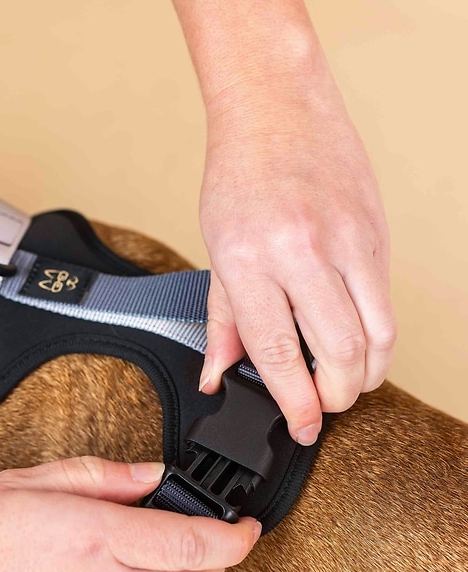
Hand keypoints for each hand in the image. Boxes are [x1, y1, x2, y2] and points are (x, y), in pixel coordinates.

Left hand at [198, 52, 396, 444]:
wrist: (279, 111)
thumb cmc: (240, 177)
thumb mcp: (217, 252)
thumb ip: (222, 322)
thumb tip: (217, 376)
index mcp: (251, 260)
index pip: (280, 354)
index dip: (296, 403)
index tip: (302, 426)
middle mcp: (304, 252)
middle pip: (342, 354)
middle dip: (337, 397)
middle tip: (323, 403)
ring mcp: (348, 241)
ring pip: (378, 337)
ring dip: (367, 374)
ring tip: (346, 380)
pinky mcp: (377, 236)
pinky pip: (386, 303)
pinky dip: (376, 337)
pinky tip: (357, 340)